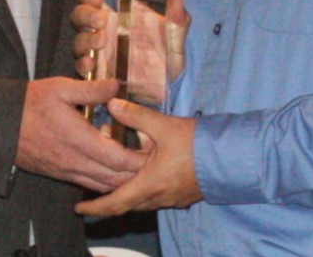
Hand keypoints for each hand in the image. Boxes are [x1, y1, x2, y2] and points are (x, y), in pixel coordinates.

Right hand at [15, 77, 145, 191]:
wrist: (0, 124)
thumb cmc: (30, 103)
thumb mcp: (61, 88)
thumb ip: (91, 90)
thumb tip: (117, 86)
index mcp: (79, 140)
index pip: (118, 159)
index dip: (139, 160)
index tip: (154, 152)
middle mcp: (75, 161)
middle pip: (114, 179)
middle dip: (135, 174)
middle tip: (153, 163)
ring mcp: (66, 171)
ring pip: (102, 185)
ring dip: (121, 180)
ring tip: (137, 168)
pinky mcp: (59, 174)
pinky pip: (88, 183)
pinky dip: (104, 181)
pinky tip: (112, 170)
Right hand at [72, 0, 190, 94]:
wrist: (166, 88)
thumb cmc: (167, 56)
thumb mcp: (174, 38)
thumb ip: (176, 19)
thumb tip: (177, 0)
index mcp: (116, 16)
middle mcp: (101, 31)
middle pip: (79, 16)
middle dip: (86, 15)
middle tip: (102, 20)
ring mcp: (96, 52)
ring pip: (79, 41)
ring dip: (86, 39)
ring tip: (102, 41)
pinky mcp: (96, 73)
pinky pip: (81, 67)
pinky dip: (83, 64)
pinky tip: (91, 63)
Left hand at [74, 98, 202, 216]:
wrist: (232, 158)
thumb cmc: (198, 144)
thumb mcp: (163, 125)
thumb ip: (136, 116)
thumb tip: (112, 104)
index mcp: (149, 184)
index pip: (115, 203)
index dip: (95, 208)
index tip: (79, 208)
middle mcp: (158, 197)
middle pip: (127, 207)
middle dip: (108, 204)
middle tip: (93, 198)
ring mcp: (172, 199)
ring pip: (142, 204)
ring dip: (127, 198)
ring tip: (115, 187)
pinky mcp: (183, 196)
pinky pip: (156, 200)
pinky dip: (143, 194)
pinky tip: (144, 180)